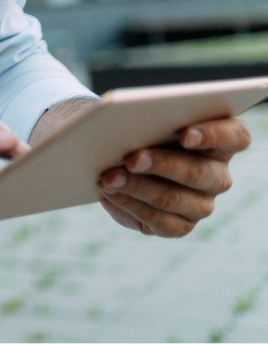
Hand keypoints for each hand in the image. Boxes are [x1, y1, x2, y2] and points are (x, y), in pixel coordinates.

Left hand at [97, 117, 251, 236]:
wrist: (120, 160)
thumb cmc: (140, 131)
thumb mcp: (146, 120)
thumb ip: (148, 118)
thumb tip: (125, 122)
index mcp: (220, 142)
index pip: (235, 137)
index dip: (213, 135)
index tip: (186, 135)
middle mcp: (217, 175)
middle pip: (199, 172)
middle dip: (161, 164)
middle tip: (131, 159)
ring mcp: (201, 203)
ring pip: (174, 199)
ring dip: (138, 188)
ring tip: (108, 179)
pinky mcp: (181, 225)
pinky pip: (160, 222)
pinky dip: (131, 206)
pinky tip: (111, 194)